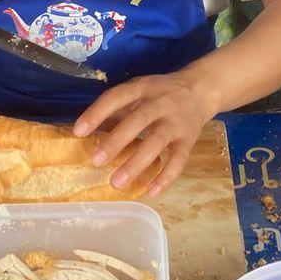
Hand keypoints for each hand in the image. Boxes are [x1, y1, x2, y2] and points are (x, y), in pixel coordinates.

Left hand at [74, 73, 220, 196]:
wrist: (201, 88)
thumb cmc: (160, 92)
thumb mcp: (139, 89)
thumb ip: (117, 108)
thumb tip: (87, 130)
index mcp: (142, 88)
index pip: (117, 97)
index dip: (97, 113)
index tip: (78, 132)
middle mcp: (160, 103)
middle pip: (138, 120)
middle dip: (116, 141)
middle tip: (96, 161)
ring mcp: (176, 122)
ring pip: (157, 142)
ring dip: (136, 163)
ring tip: (116, 183)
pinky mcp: (189, 140)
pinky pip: (179, 159)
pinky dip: (166, 176)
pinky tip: (151, 191)